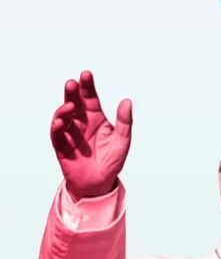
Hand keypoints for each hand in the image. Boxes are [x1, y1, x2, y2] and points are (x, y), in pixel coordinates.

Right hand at [50, 70, 131, 198]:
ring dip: (64, 109)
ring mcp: (70, 134)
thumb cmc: (111, 162)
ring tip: (69, 106)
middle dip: (71, 92)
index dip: (87, 86)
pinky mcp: (62, 147)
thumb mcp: (122, 141)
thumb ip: (124, 122)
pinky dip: (57, 128)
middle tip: (72, 83)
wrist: (100, 184)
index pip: (90, 98)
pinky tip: (61, 122)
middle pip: (74, 103)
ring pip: (63, 116)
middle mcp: (81, 123)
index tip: (86, 74)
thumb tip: (127, 101)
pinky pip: (57, 135)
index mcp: (95, 118)